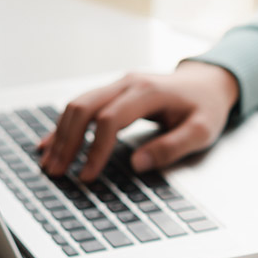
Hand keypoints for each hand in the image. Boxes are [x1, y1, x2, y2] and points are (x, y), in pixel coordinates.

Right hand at [38, 61, 239, 180]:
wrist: (208, 81)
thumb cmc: (206, 107)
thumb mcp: (201, 131)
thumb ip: (171, 147)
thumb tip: (138, 164)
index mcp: (148, 92)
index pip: (110, 120)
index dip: (96, 150)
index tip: (86, 176)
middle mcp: (127, 83)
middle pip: (85, 108)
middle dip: (67, 142)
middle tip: (55, 172)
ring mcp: (118, 85)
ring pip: (77, 105)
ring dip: (60, 135)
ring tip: (49, 164)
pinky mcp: (113, 92)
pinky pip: (82, 106)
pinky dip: (64, 126)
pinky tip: (49, 144)